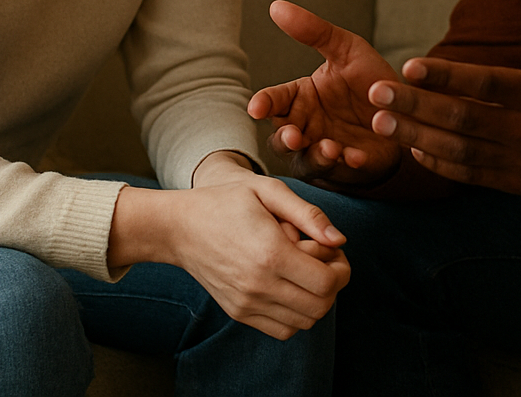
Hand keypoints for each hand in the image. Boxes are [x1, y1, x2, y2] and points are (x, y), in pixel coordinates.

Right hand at [110, 171, 349, 339]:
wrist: (178, 227)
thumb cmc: (225, 201)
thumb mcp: (268, 190)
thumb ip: (308, 214)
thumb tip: (340, 241)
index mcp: (270, 253)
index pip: (327, 283)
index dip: (341, 269)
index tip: (334, 252)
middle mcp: (259, 285)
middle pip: (320, 306)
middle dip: (333, 285)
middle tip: (323, 261)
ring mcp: (247, 304)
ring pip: (304, 322)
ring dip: (315, 300)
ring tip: (304, 273)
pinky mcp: (238, 313)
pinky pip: (282, 330)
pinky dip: (295, 314)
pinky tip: (289, 287)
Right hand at [248, 0, 405, 187]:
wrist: (406, 109)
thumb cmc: (368, 79)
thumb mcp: (346, 49)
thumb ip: (314, 31)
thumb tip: (276, 5)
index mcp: (301, 97)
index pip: (274, 101)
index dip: (263, 104)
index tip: (256, 107)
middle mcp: (306, 126)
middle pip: (282, 137)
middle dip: (285, 138)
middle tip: (294, 135)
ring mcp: (324, 149)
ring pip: (306, 160)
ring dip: (315, 156)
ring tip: (329, 148)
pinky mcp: (347, 167)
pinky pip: (341, 171)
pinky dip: (347, 165)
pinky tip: (356, 156)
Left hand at [367, 0, 520, 194]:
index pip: (486, 84)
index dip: (446, 76)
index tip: (409, 65)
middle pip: (462, 121)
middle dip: (415, 108)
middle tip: (375, 95)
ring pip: (460, 153)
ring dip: (417, 139)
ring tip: (380, 124)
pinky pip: (472, 176)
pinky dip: (440, 165)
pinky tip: (414, 148)